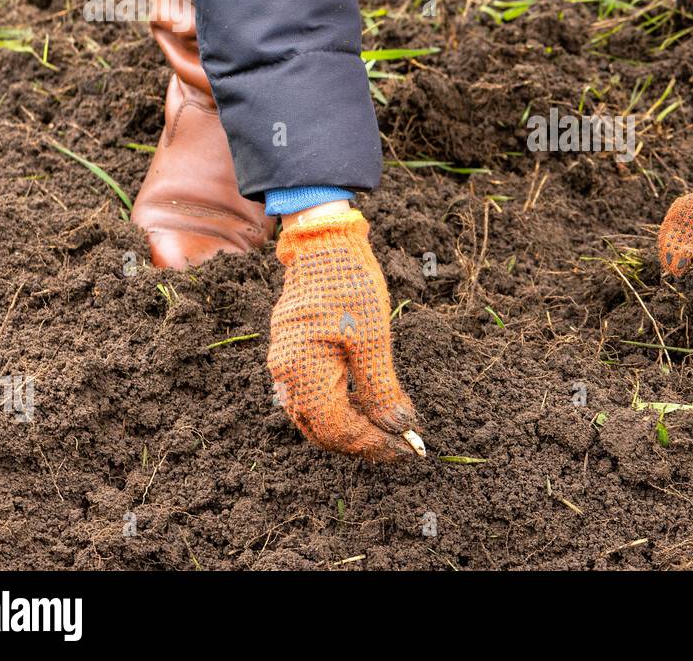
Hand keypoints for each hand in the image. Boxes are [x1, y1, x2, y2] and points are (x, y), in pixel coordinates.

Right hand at [268, 209, 420, 458]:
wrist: (323, 244)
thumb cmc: (348, 285)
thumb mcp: (373, 338)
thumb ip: (381, 389)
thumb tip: (397, 427)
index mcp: (302, 372)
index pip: (337, 430)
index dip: (373, 445)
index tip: (407, 448)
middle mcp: (285, 375)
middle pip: (322, 431)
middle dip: (363, 442)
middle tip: (400, 444)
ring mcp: (284, 365)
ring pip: (315, 417)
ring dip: (350, 429)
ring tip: (386, 428)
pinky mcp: (292, 355)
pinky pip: (311, 397)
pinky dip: (339, 409)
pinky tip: (365, 406)